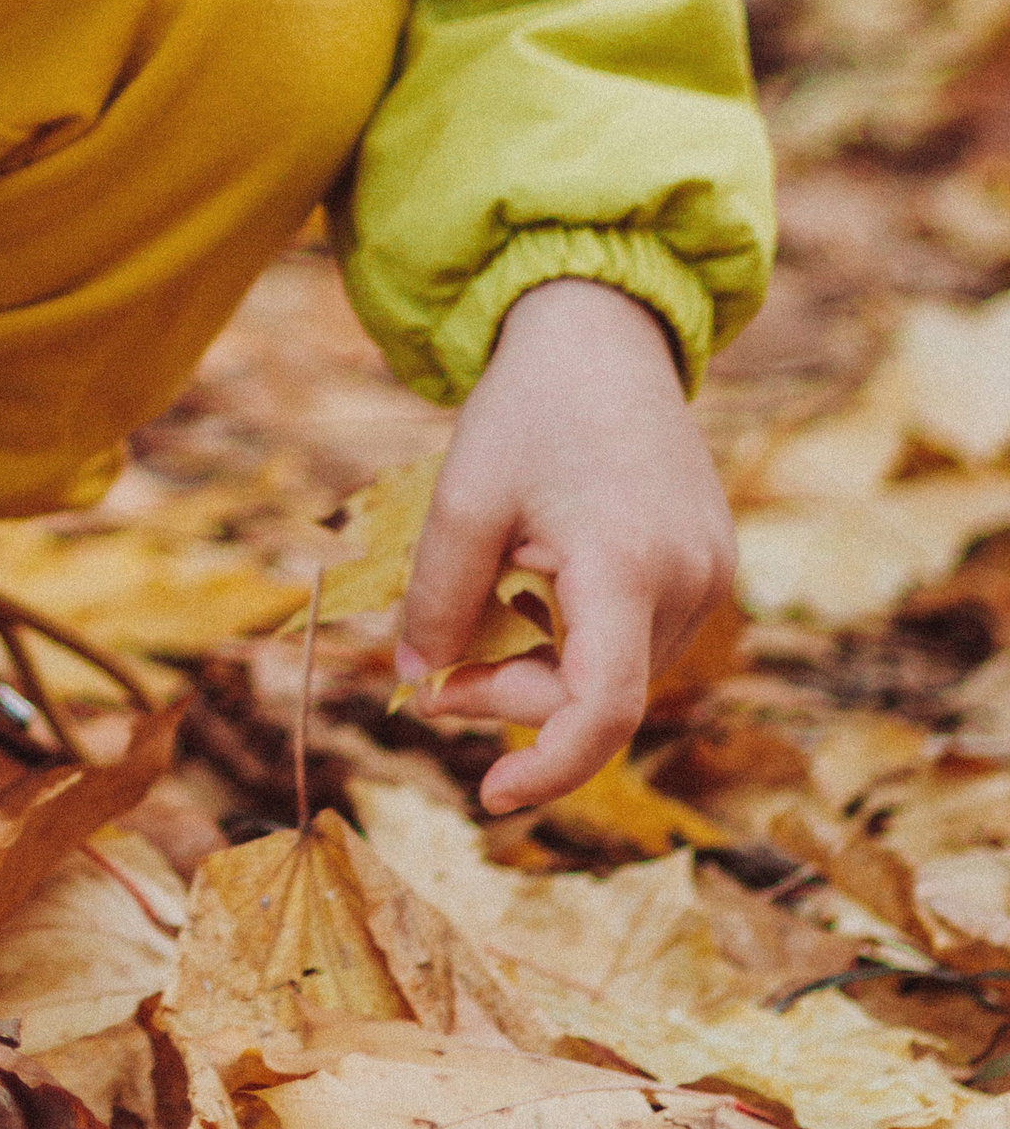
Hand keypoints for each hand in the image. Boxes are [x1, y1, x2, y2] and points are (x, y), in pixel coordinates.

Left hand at [393, 277, 737, 815]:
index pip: (603, 711)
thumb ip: (437, 602)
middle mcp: (690, 581)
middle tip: (435, 675)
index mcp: (629, 565)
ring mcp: (711, 575)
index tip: (488, 796)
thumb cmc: (528, 407)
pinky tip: (539, 582)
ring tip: (491, 602)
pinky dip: (580, 638)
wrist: (602, 332)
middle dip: (511, 695)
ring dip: (546, 668)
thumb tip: (417, 686)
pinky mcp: (710, 565)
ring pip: (619, 672)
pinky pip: (639, 637)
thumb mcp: (462, 499)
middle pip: (598, 694)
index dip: (548, 767)